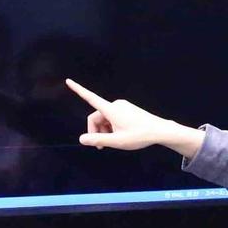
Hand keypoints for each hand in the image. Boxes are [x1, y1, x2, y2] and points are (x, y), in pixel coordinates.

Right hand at [66, 80, 202, 157]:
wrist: (159, 130)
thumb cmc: (139, 135)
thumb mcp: (116, 141)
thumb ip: (98, 140)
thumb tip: (81, 139)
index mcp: (111, 110)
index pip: (90, 98)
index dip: (78, 90)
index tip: (68, 81)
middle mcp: (115, 105)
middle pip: (96, 116)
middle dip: (96, 131)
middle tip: (101, 147)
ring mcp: (122, 106)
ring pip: (105, 118)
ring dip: (104, 130)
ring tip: (113, 142)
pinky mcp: (127, 109)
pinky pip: (113, 117)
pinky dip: (111, 127)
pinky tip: (119, 136)